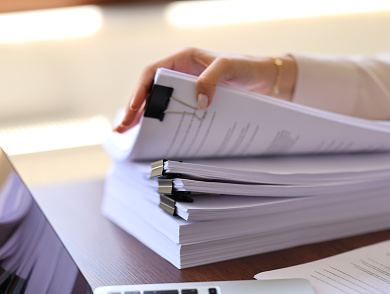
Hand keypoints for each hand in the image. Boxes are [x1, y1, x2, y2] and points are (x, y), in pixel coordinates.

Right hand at [114, 47, 296, 132]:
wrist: (266, 79)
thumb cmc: (247, 67)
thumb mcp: (229, 68)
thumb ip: (211, 80)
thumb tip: (197, 101)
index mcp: (183, 60)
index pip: (152, 74)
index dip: (139, 91)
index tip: (133, 109)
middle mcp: (181, 74)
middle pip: (151, 92)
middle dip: (135, 110)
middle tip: (123, 129)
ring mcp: (188, 90)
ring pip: (161, 104)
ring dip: (147, 120)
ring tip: (134, 137)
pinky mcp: (197, 103)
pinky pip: (177, 113)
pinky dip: (166, 124)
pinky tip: (158, 136)